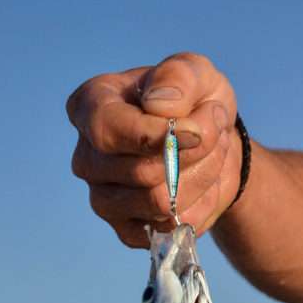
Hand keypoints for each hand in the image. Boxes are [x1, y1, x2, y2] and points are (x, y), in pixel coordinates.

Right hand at [67, 53, 240, 246]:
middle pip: (141, 172)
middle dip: (195, 154)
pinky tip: (202, 183)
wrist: (212, 143)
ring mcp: (103, 198)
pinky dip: (200, 206)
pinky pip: (169, 228)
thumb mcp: (195, 72)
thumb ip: (178, 77)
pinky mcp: (126, 229)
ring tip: (213, 153)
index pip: (108, 130)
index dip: (156, 137)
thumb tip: (158, 105)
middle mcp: (87, 158)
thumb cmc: (193, 101)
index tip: (197, 131)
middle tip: (216, 131)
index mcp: (89, 108)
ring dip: (202, 177)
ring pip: (159, 203)